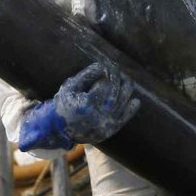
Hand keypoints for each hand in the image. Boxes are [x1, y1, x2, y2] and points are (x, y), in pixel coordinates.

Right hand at [18, 62, 139, 151]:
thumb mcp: (70, 87)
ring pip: (122, 104)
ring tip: (126, 80)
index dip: (107, 72)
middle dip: (117, 78)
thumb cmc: (64, 104)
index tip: (107, 65)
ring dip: (126, 90)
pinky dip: (131, 110)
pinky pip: (123, 119)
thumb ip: (85, 76)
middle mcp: (98, 116)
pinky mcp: (109, 131)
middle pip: (115, 92)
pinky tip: (136, 101)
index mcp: (87, 104)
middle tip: (117, 69)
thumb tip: (102, 66)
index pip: (104, 84)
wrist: (59, 129)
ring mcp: (106, 124)